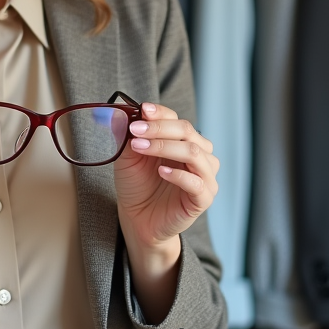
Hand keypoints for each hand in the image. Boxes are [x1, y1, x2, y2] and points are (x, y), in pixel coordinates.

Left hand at [114, 102, 218, 250]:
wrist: (138, 218)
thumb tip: (124, 114)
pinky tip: (161, 171)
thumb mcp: (129, 156)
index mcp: (184, 141)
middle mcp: (199, 155)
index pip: (177, 119)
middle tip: (135, 130)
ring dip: (165, 146)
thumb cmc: (138, 185)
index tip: (142, 110)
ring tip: (141, 148)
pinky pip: (197, 183)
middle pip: (187, 131)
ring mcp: (204, 176)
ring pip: (194, 153)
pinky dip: (179, 174)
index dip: (160, 113)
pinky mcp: (203, 198)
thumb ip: (130, 136)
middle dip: (159, 128)